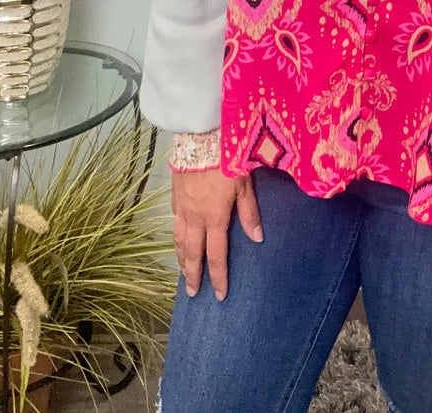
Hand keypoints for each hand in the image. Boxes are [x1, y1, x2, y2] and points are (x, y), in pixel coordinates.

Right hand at [171, 168, 262, 300]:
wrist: (199, 137)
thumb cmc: (225, 158)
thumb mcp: (244, 184)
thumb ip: (250, 212)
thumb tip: (257, 239)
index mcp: (215, 217)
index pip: (216, 255)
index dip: (218, 277)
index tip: (219, 295)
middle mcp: (195, 217)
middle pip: (192, 253)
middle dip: (193, 275)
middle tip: (192, 293)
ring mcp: (182, 207)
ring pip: (179, 240)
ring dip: (181, 258)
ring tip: (183, 272)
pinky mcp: (175, 195)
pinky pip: (174, 222)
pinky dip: (176, 236)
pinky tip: (179, 238)